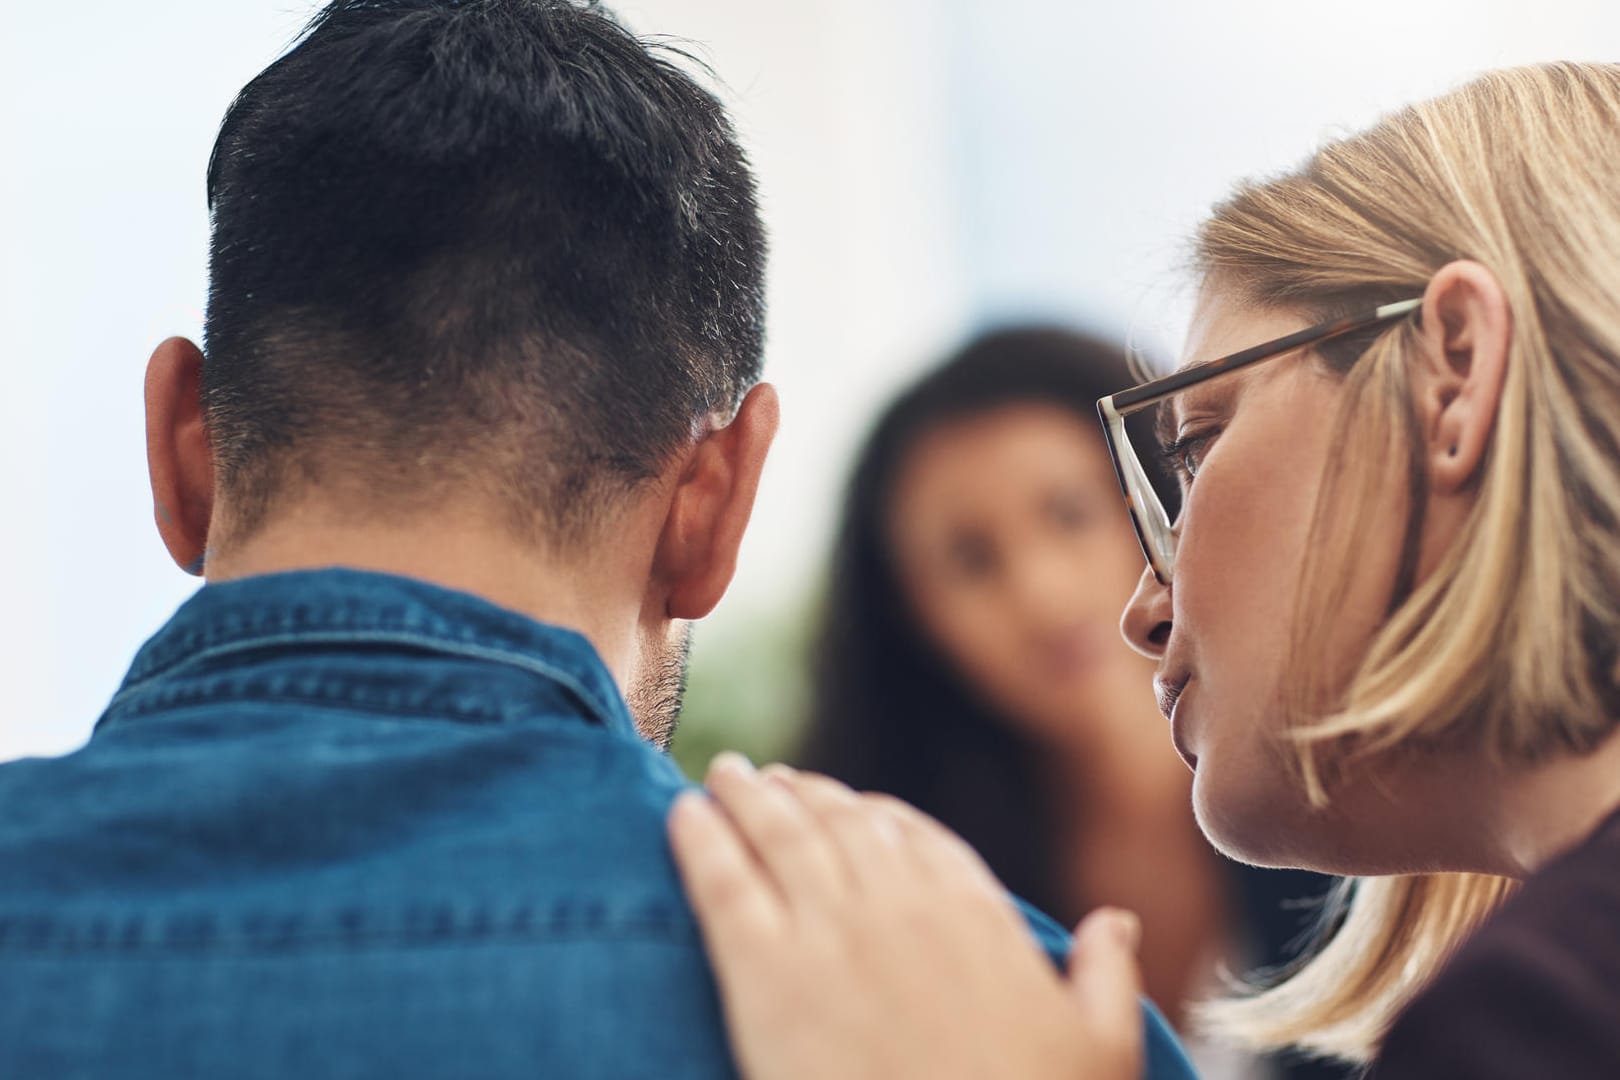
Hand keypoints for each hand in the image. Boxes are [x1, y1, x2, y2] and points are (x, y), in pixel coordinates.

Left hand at [667, 754, 1145, 1079]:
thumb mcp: (1100, 1047)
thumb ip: (1106, 973)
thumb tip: (1117, 920)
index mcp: (971, 913)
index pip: (913, 837)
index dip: (873, 815)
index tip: (849, 804)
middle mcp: (896, 905)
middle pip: (839, 824)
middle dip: (804, 794)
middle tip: (772, 779)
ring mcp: (826, 933)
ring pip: (778, 836)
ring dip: (747, 797)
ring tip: (724, 776)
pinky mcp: (762, 976)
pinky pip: (722, 883)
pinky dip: (699, 840)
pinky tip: (680, 813)